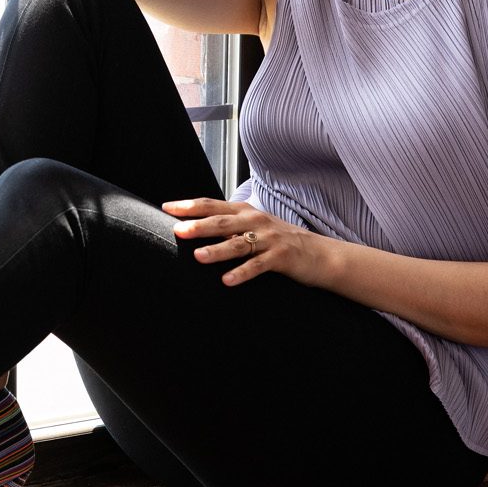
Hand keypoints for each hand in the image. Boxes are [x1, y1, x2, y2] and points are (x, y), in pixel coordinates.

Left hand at [162, 196, 331, 286]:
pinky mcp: (281, 257)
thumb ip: (229, 225)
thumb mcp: (254, 227)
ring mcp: (269, 239)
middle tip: (178, 230)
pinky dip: (242, 272)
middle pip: (222, 222)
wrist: (320, 254)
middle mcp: (255, 221)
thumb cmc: (281, 241)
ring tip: (198, 257)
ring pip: (239, 243)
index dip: (189, 206)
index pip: (212, 205)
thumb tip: (197, 227)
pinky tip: (227, 281)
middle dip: (199, 225)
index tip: (166, 208)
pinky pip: (258, 266)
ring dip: (217, 250)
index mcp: (245, 211)